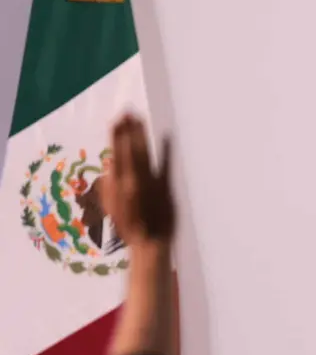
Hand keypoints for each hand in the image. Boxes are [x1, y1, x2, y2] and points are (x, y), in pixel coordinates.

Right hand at [101, 113, 175, 246]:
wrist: (150, 242)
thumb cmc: (131, 226)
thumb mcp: (112, 206)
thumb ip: (109, 185)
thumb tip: (111, 162)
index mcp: (117, 186)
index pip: (115, 155)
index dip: (116, 137)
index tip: (116, 120)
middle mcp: (131, 182)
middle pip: (128, 151)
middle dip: (127, 131)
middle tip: (127, 111)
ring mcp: (149, 184)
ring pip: (143, 154)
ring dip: (140, 135)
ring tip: (139, 119)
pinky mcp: (165, 187)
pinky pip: (166, 165)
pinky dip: (167, 149)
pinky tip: (168, 134)